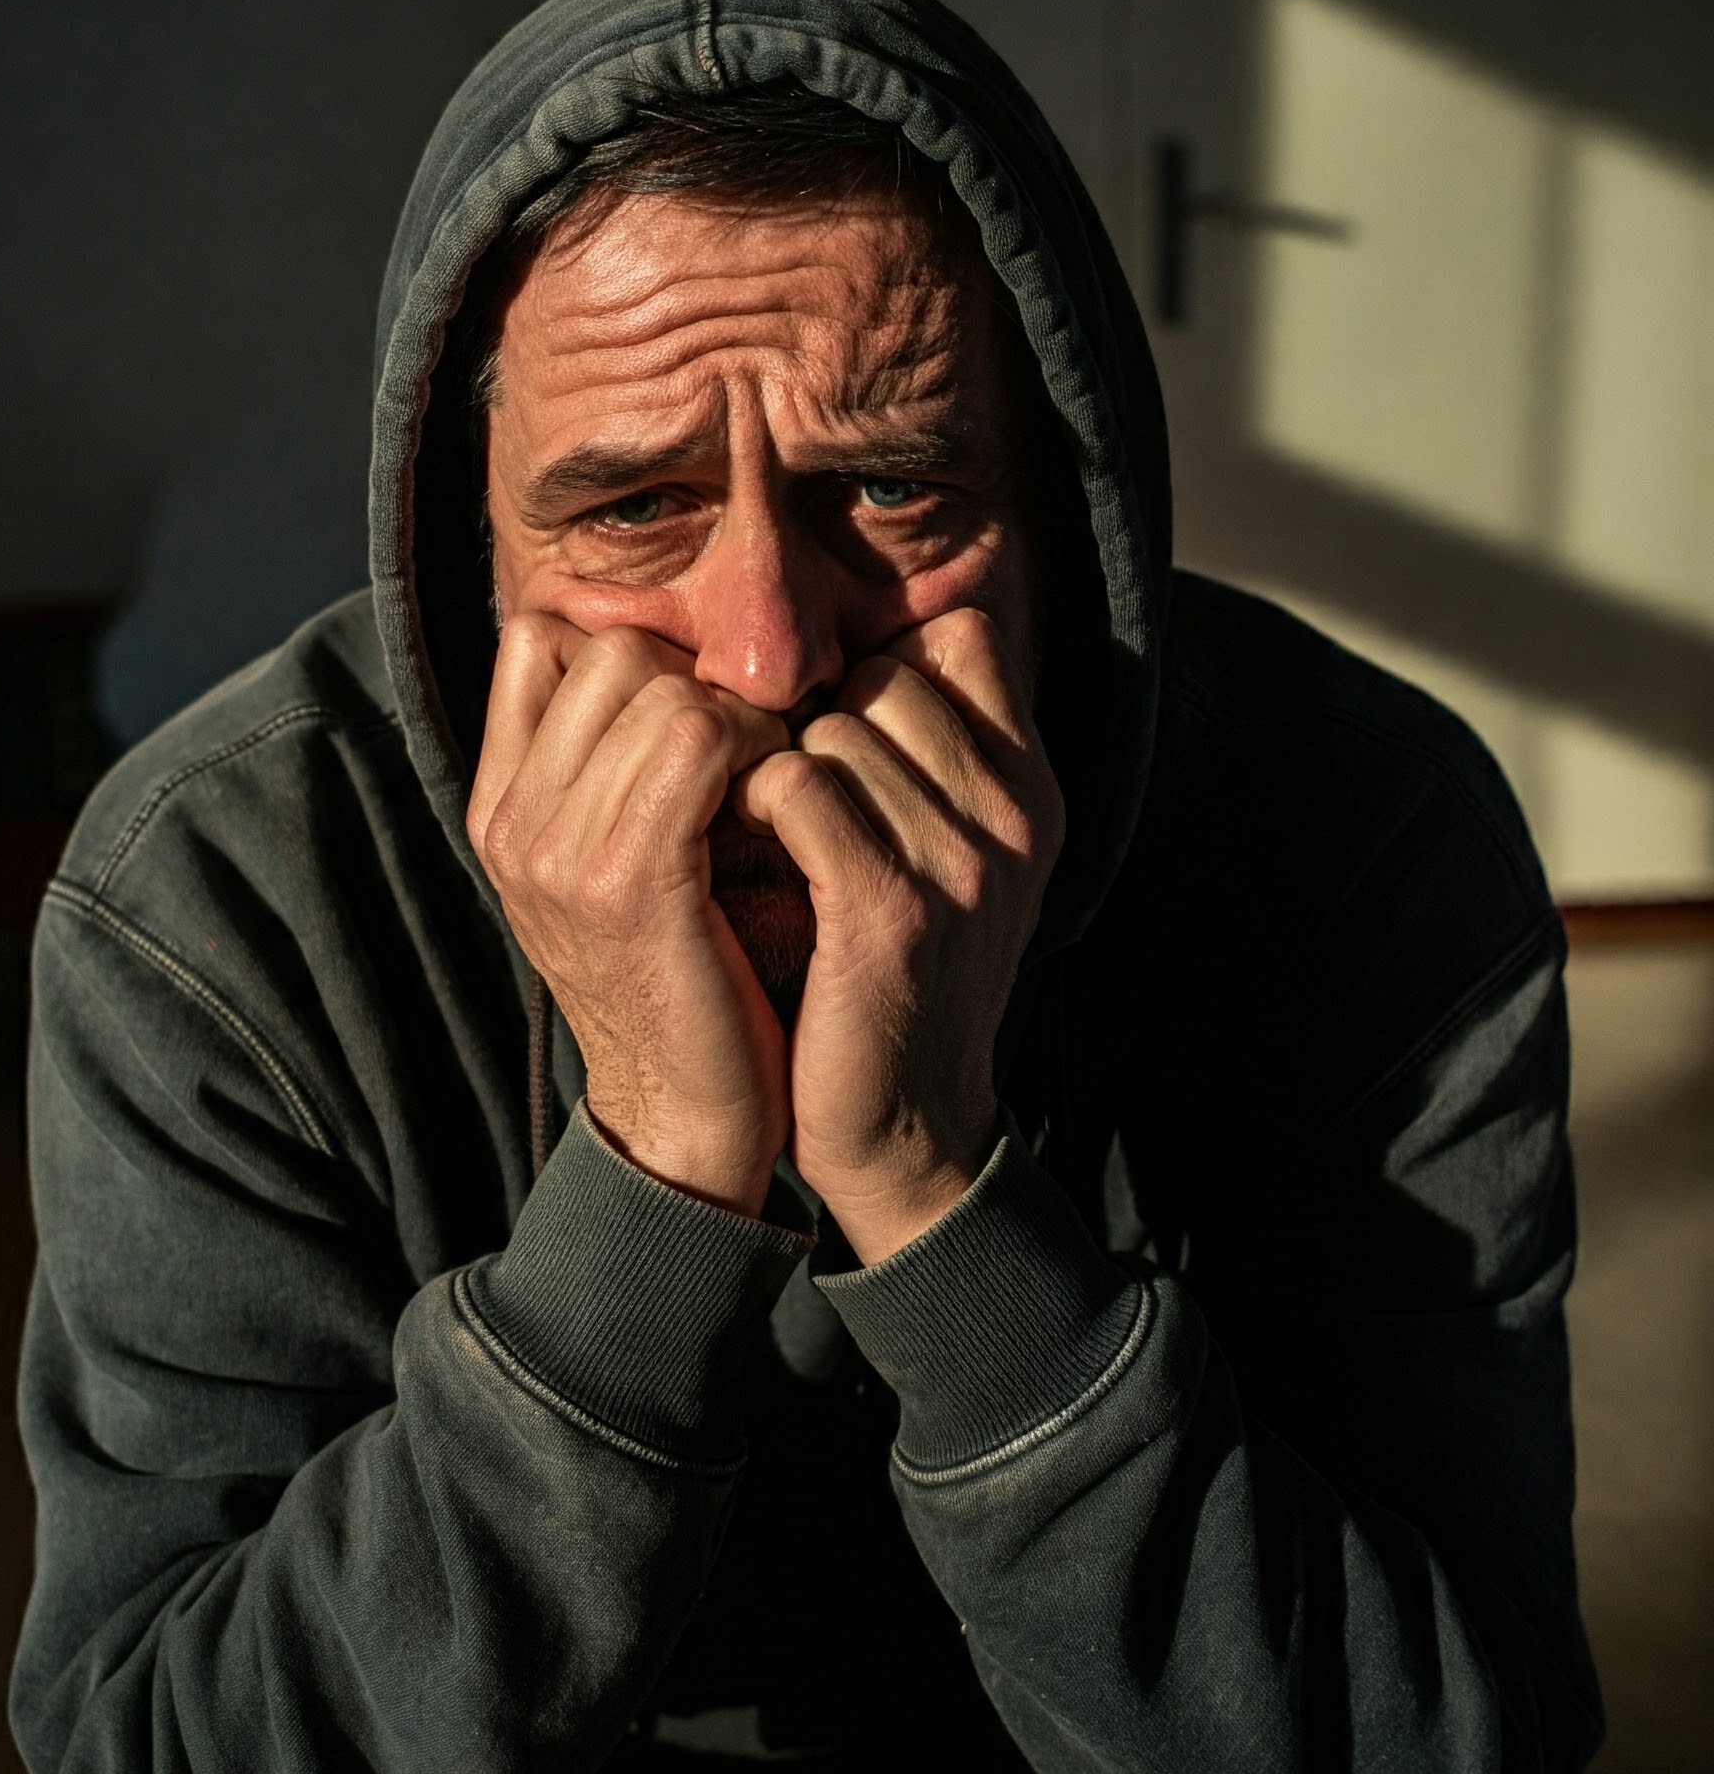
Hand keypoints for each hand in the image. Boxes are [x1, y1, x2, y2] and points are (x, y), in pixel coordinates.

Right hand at [468, 614, 793, 1216]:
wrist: (684, 1125)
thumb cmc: (684, 982)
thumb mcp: (618, 868)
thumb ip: (616, 771)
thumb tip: (674, 662)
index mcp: (499, 810)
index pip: (539, 639)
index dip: (634, 654)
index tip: (696, 717)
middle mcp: (510, 824)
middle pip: (607, 650)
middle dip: (697, 679)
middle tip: (748, 754)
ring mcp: (557, 853)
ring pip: (662, 686)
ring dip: (740, 717)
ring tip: (765, 784)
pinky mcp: (628, 882)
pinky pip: (699, 738)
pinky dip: (757, 748)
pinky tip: (775, 804)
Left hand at [736, 608, 1063, 1261]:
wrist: (904, 1135)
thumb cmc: (893, 982)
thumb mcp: (945, 861)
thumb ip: (928, 760)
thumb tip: (856, 649)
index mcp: (1033, 791)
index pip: (958, 639)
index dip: (879, 666)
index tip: (826, 725)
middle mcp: (1015, 815)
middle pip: (887, 674)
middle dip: (816, 720)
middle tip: (774, 788)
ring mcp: (963, 861)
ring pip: (834, 727)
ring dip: (775, 767)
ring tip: (755, 827)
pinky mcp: (892, 909)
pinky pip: (799, 784)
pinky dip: (753, 800)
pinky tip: (740, 844)